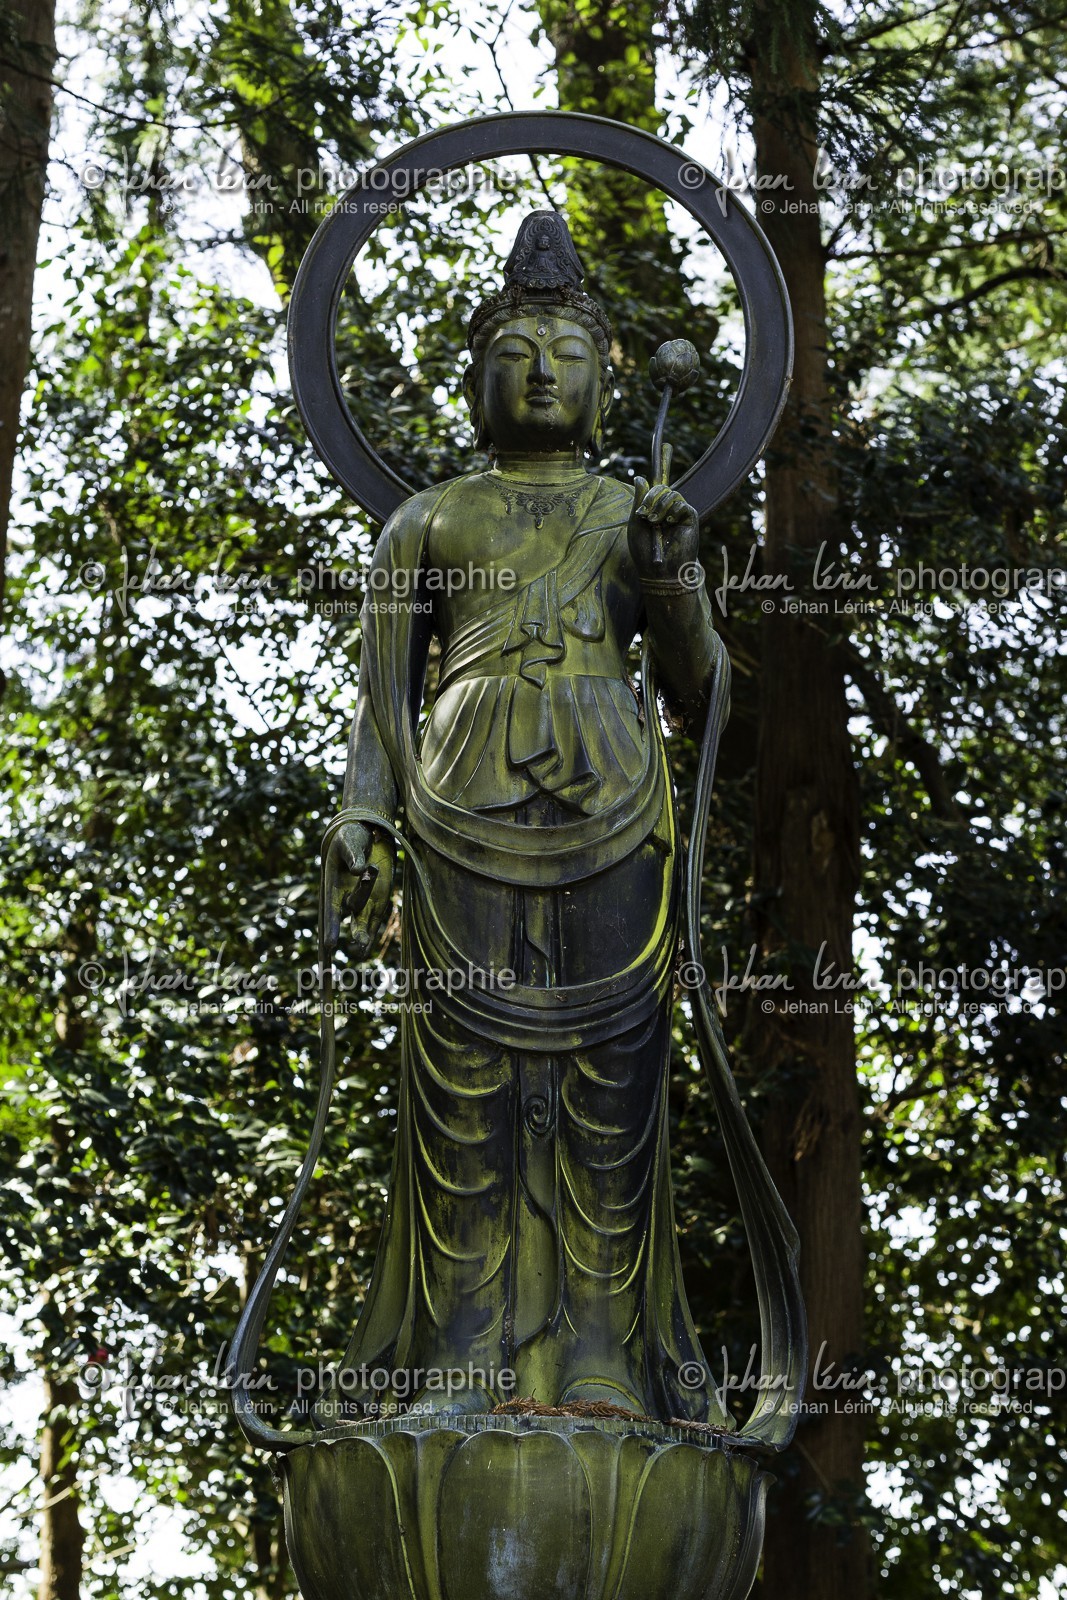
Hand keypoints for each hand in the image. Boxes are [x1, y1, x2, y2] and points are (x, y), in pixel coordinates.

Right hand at [324, 821, 394, 960]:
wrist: (366, 833)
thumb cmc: (351, 836)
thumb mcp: (349, 841)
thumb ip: (353, 855)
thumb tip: (360, 870)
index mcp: (334, 882)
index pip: (332, 906)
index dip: (332, 924)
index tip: (330, 944)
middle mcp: (346, 895)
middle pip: (352, 910)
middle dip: (353, 929)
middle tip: (359, 941)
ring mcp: (363, 899)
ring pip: (362, 919)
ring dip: (363, 934)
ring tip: (363, 944)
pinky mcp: (377, 899)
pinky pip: (374, 918)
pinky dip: (371, 931)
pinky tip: (366, 948)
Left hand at [627, 477, 699, 580]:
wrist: (658, 571)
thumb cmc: (644, 551)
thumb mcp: (636, 522)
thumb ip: (639, 500)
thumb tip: (640, 477)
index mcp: (655, 511)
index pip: (654, 490)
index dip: (648, 495)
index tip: (640, 513)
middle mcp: (668, 511)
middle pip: (663, 489)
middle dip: (652, 499)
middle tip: (645, 517)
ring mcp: (679, 515)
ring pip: (672, 494)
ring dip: (660, 506)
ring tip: (654, 522)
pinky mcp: (690, 519)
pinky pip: (683, 505)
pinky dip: (674, 511)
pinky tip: (668, 523)